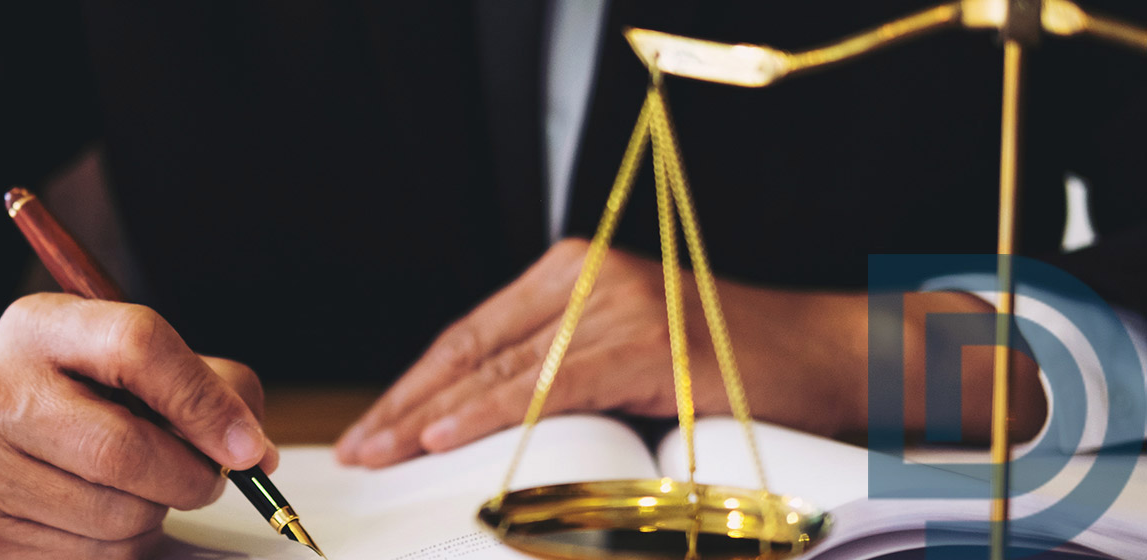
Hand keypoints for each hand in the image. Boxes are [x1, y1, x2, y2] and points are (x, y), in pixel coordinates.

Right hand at [0, 293, 276, 559]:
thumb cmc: (52, 389)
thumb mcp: (106, 350)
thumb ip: (190, 379)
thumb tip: (252, 448)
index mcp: (37, 328)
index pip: (137, 347)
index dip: (206, 400)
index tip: (248, 444)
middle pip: (125, 451)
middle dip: (192, 476)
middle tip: (208, 474)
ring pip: (117, 519)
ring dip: (158, 512)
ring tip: (143, 487)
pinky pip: (92, 559)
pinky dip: (123, 544)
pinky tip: (105, 512)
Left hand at [334, 239, 1042, 467]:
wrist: (821, 359)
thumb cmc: (725, 368)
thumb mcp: (622, 357)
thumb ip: (557, 370)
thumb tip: (473, 422)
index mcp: (571, 273)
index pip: (471, 333)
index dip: (415, 383)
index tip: (373, 425)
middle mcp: (584, 277)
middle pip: (471, 347)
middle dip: (407, 402)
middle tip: (359, 446)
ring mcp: (613, 306)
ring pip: (498, 367)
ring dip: (430, 415)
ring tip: (383, 449)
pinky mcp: (643, 343)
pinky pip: (547, 385)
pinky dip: (490, 414)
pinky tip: (443, 436)